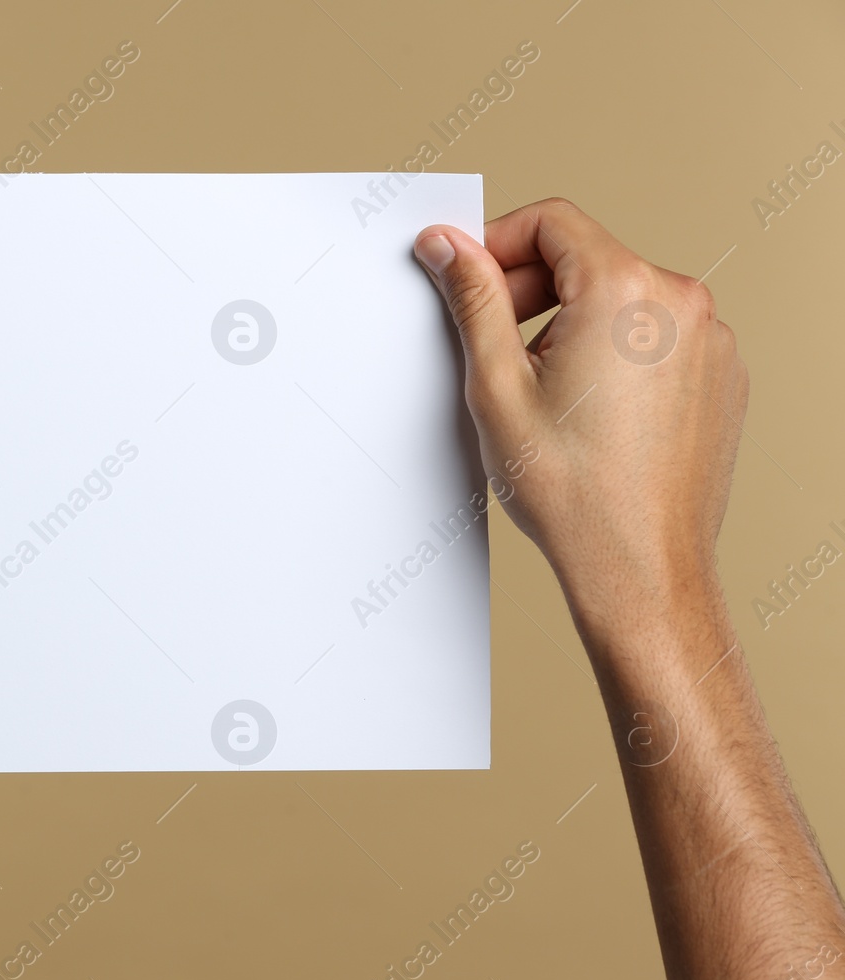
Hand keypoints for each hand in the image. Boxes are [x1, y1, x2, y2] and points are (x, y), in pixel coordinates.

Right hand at [413, 198, 747, 614]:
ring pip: (621, 299)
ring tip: (540, 390)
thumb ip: (473, 299)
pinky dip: (615, 353)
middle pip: (587, 259)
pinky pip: (657, 337)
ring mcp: (711, 340)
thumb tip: (449, 245)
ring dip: (571, 323)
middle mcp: (681, 303)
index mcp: (625, 292)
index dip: (496, 241)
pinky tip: (586, 408)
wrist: (639, 566)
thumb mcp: (497, 384)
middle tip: (491, 345)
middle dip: (530, 290)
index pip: (552, 222)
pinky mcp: (721, 374)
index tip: (467, 275)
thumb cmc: (573, 491)